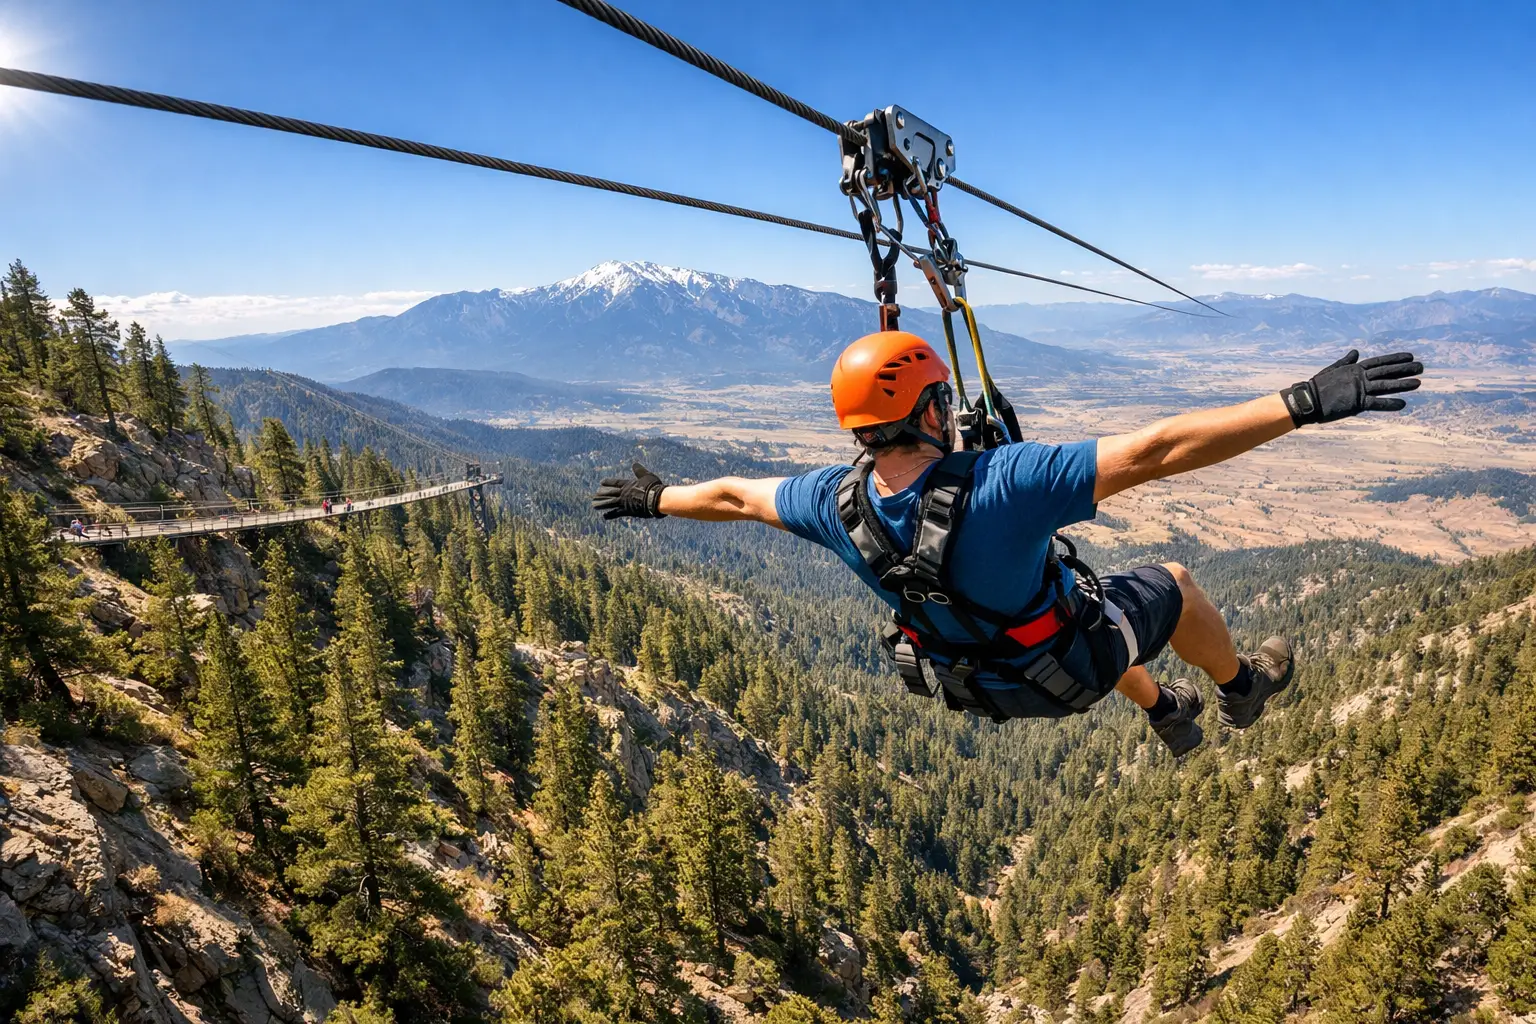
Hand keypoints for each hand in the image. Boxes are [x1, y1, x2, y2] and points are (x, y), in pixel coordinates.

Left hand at [592, 462, 667, 519]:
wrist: (655, 498)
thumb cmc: (652, 486)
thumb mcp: (646, 476)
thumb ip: (639, 471)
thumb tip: (635, 464)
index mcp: (628, 484)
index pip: (615, 483)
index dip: (608, 482)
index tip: (601, 482)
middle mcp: (624, 493)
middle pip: (610, 493)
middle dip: (602, 494)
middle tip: (595, 495)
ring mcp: (624, 502)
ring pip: (610, 503)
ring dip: (602, 504)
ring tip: (594, 505)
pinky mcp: (627, 510)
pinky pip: (616, 513)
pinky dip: (610, 514)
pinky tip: (604, 516)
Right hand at [1280, 350, 1422, 425]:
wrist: (1307, 400)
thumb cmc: (1317, 386)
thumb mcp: (1333, 370)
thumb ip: (1346, 362)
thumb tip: (1355, 352)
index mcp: (1354, 369)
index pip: (1379, 362)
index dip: (1395, 359)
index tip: (1410, 356)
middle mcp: (1359, 377)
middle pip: (1386, 372)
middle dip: (1405, 369)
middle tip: (1421, 367)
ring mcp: (1359, 389)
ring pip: (1385, 386)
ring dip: (1402, 384)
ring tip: (1418, 383)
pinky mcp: (1356, 403)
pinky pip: (1376, 403)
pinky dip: (1389, 404)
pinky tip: (1402, 404)